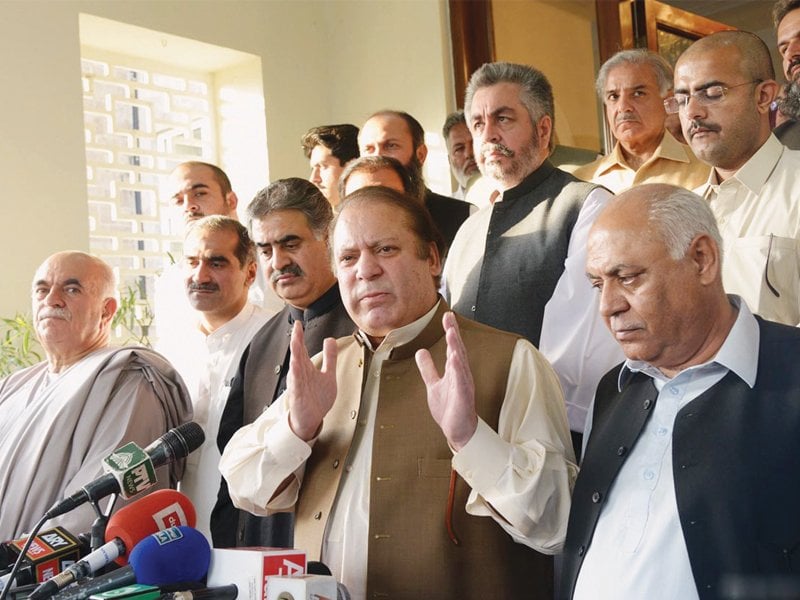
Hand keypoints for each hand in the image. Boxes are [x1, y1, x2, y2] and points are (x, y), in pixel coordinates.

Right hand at [286, 320, 337, 440]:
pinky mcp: (298, 395)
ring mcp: (298, 384)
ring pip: (295, 366)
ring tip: (295, 341)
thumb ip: (329, 358)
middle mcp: (301, 374)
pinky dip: (295, 374)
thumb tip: (330, 340)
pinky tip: (295, 365)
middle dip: (296, 340)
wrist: (312, 419)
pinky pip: (296, 383)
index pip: (302, 349)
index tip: (299, 324)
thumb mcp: (328, 374)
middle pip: (298, 354)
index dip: (300, 336)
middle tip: (296, 327)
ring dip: (295, 354)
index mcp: (307, 368)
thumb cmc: (317, 398)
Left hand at [415, 312, 477, 450]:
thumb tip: (421, 352)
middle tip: (449, 318)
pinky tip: (455, 359)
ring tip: (451, 333)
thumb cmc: (450, 408)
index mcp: (454, 370)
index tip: (447, 316)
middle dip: (453, 333)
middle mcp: (460, 375)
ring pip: (460, 363)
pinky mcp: (463, 397)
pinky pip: (461, 382)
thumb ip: (428, 368)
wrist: (458, 430)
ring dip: (456, 347)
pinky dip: (458, 370)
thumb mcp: (434, 384)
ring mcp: (463, 385)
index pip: (452, 347)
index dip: (450, 331)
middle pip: (457, 349)